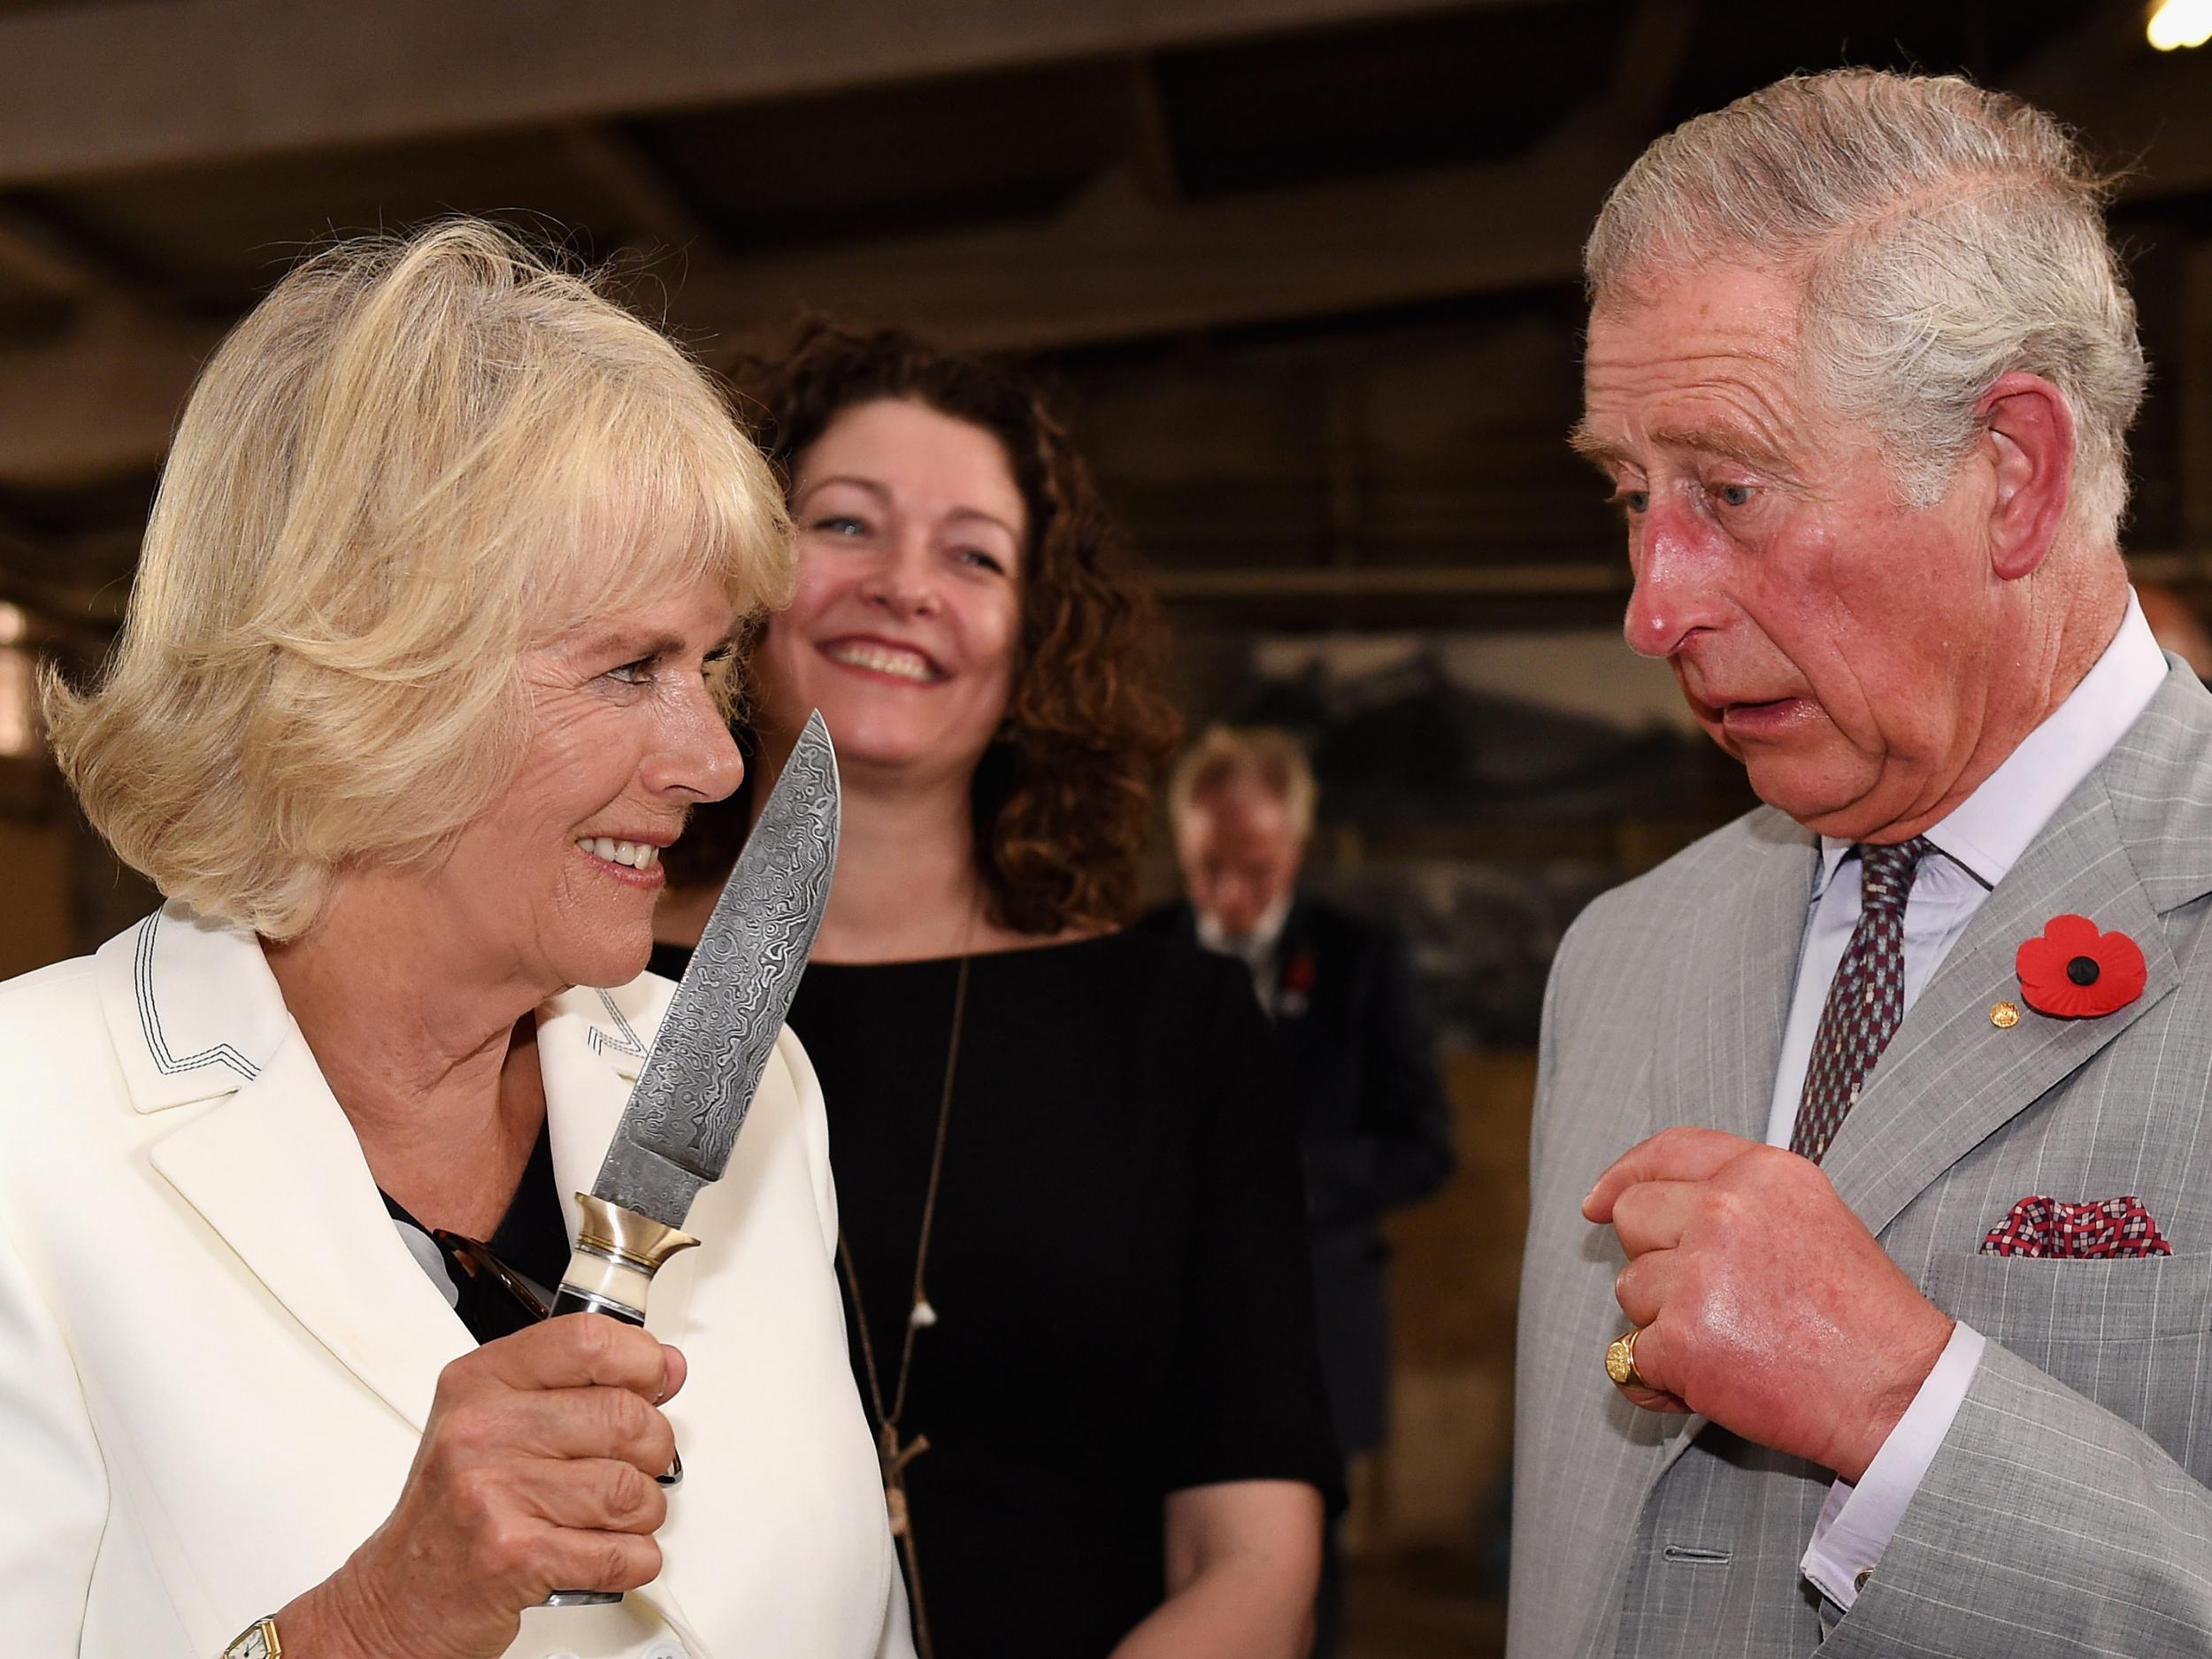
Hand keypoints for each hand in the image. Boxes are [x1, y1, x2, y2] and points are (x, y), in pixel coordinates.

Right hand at [277, 1315, 686, 1658]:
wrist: (399, 1597)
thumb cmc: (454, 1508)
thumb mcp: (496, 1421)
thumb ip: (578, 1385)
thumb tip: (666, 1366)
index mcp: (479, 1383)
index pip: (586, 1340)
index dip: (641, 1360)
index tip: (653, 1380)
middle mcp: (480, 1432)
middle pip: (625, 1417)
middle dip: (653, 1449)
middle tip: (635, 1464)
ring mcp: (493, 1495)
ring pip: (631, 1489)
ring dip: (643, 1512)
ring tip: (614, 1516)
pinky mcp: (513, 1558)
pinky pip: (621, 1552)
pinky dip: (634, 1559)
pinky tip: (608, 1553)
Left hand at [1582, 1125, 1951, 1483]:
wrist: (1900, 1395)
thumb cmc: (1863, 1318)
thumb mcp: (1813, 1218)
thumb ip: (1738, 1198)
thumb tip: (1634, 1199)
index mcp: (1761, 1173)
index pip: (1668, 1151)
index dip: (1624, 1175)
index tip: (1598, 1203)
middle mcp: (1724, 1210)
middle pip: (1633, 1217)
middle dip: (1653, 1260)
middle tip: (1711, 1300)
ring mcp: (1698, 1275)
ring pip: (1630, 1290)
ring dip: (1664, 1324)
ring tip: (1737, 1344)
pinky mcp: (1682, 1341)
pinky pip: (1630, 1357)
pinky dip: (1660, 1380)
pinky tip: (1713, 1385)